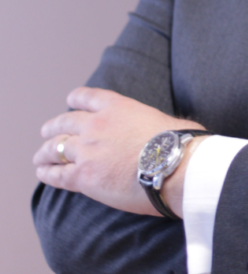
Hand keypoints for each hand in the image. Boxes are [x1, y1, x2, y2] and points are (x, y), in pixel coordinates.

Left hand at [33, 87, 204, 217]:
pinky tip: (43, 173)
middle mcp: (97, 124)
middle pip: (65, 122)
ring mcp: (88, 150)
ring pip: (55, 147)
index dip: (75, 99)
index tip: (70, 102)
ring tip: (40, 157)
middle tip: (47, 132)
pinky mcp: (84, 176)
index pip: (88, 97)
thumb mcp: (166, 120)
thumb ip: (155, 122)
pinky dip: (47, 173)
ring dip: (45, 151)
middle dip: (54, 127)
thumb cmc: (180, 144)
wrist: (174, 166)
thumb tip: (169, 129)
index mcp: (118, 106)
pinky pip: (57, 174)